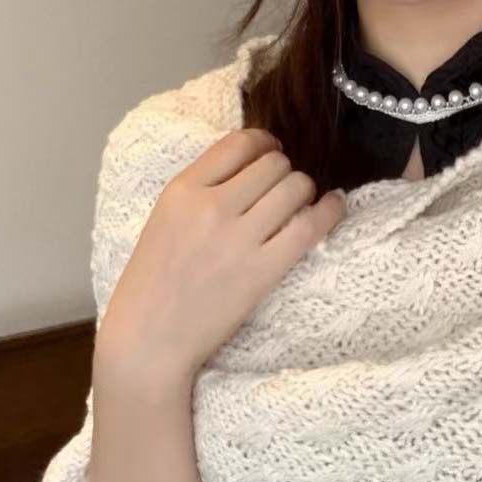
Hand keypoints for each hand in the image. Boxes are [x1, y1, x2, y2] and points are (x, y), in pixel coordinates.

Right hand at [95, 128, 345, 387]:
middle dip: (284, 170)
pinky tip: (333, 205)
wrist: (147, 339)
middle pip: (273, 163)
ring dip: (304, 189)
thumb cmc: (153, 279)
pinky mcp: (262, 271)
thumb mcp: (166, 216)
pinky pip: (310, 227)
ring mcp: (238, 239)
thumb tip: (253, 160)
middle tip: (282, 186)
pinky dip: (329, 211)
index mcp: (182, 190)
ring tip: (301, 201)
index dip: (264, 142)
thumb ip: (204, 186)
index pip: (239, 142)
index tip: (271, 152)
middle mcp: (211, 207)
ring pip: (296, 186)